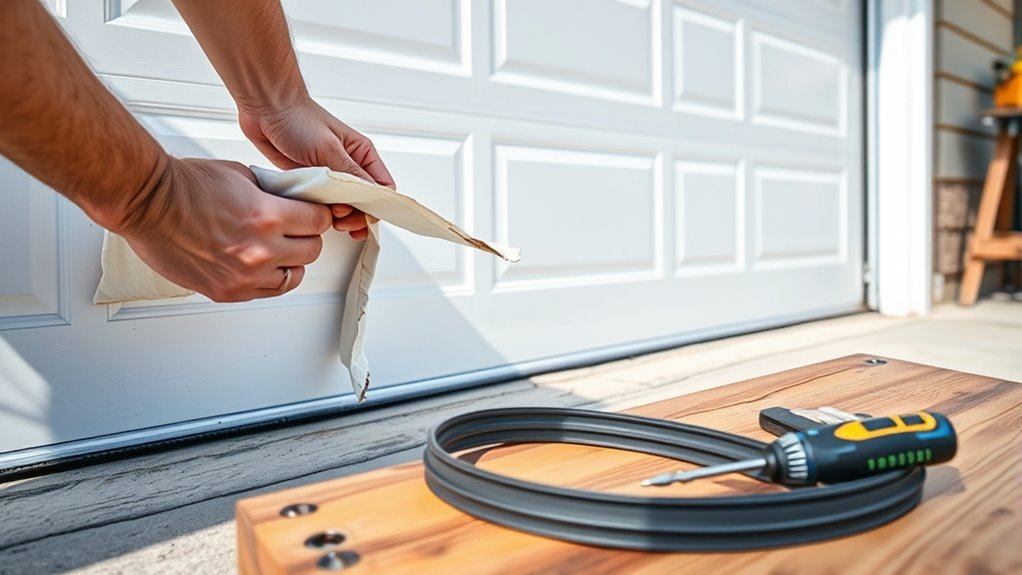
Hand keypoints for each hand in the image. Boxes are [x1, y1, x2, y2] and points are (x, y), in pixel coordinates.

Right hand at [116, 158, 332, 301]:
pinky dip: (269, 280)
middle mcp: (259, 250)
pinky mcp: (226, 291)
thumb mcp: (242, 176)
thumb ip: (272, 193)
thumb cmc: (184, 185)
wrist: (146, 203)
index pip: (318, 222)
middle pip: (311, 251)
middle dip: (306, 237)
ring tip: (277, 249)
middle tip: (295, 229)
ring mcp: (244, 276)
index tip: (311, 214)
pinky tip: (260, 265)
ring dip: (290, 262)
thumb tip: (291, 201)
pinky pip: (266, 292)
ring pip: (294, 276)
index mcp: (266, 217)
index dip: (316, 215)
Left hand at [238, 97, 395, 240]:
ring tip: (326, 216)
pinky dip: (317, 210)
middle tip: (341, 220)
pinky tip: (312, 212)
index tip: (365, 218)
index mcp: (361, 155)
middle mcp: (348, 166)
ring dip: (335, 215)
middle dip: (355, 216)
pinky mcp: (310, 180)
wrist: (266, 107)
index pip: (382, 189)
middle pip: (363, 202)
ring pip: (341, 205)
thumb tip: (368, 198)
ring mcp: (329, 175)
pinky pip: (319, 202)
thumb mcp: (329, 148)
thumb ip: (351, 175)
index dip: (377, 207)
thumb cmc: (298, 117)